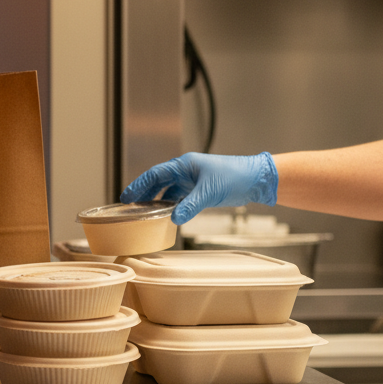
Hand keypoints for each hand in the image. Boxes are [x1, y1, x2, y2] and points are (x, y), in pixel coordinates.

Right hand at [121, 151, 277, 225]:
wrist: (256, 180)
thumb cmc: (234, 177)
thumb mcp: (209, 192)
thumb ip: (190, 205)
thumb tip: (174, 219)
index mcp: (184, 165)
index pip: (155, 174)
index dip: (139, 185)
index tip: (126, 196)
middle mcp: (186, 171)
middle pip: (158, 182)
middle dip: (144, 193)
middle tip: (130, 206)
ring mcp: (193, 180)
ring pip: (169, 190)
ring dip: (157, 201)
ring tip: (145, 213)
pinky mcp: (201, 190)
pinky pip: (181, 198)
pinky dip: (172, 206)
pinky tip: (168, 215)